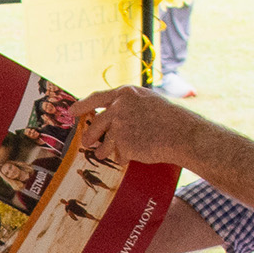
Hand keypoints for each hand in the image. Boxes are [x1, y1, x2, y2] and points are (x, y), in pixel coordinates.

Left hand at [70, 86, 208, 169]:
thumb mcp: (146, 100)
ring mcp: (119, 127)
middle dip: (89, 136)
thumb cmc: (169, 118)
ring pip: (103, 144)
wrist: (182, 133)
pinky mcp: (123, 145)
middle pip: (95, 124)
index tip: (71, 112)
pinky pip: (118, 155)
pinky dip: (125, 157)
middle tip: (86, 142)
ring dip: (106, 151)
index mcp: (124, 94)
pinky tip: (137, 154)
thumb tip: (107, 113)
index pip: (95, 98)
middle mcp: (118, 108)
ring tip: (116, 152)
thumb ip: (126, 104)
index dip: (81, 106)